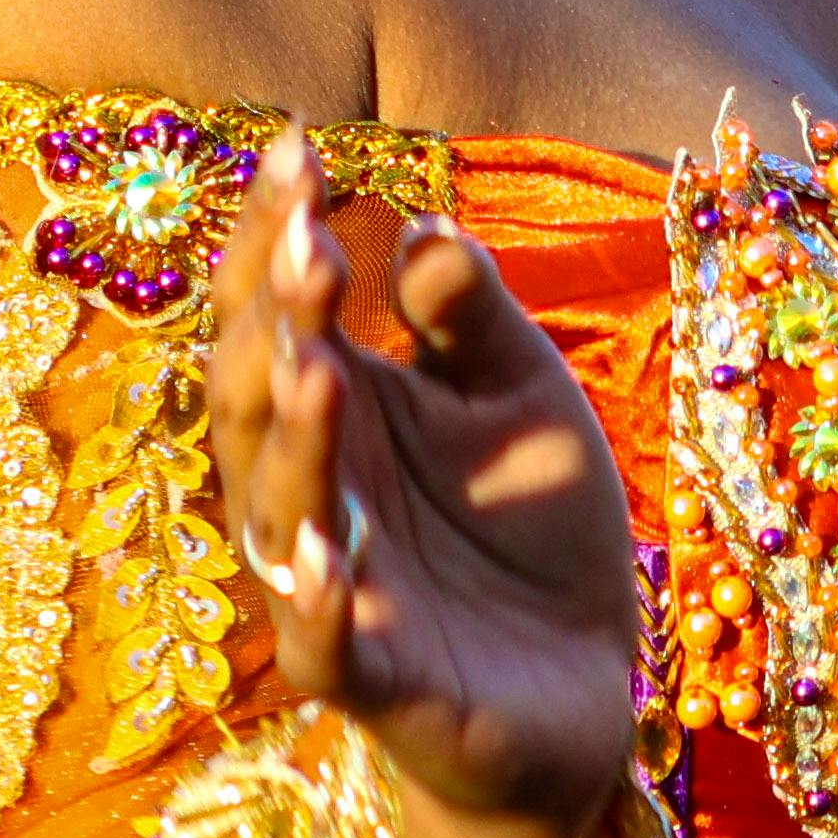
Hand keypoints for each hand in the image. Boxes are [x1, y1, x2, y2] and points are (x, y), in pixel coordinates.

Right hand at [205, 136, 640, 837]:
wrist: (578, 686)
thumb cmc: (528, 530)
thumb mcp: (521, 399)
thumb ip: (472, 320)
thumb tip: (427, 230)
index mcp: (340, 407)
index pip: (278, 309)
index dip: (278, 235)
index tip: (298, 151)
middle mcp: (313, 488)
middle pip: (259, 393)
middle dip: (278, 320)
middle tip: (310, 245)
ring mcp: (333, 585)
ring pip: (282, 508)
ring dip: (294, 440)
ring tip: (315, 369)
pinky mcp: (374, 680)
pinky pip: (327, 647)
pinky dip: (320, 608)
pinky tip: (329, 560)